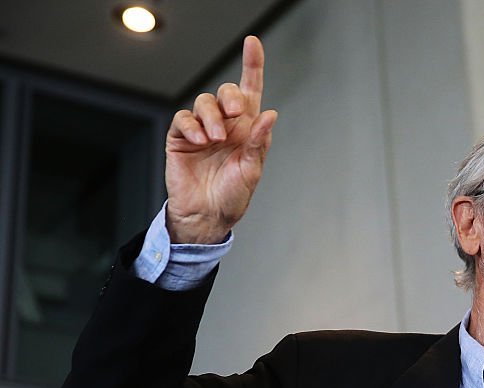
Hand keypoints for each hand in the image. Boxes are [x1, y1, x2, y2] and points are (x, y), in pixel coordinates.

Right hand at [165, 36, 277, 243]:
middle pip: (226, 92)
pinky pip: (183, 120)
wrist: (207, 216)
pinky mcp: (181, 139)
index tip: (252, 43)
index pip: (250, 91)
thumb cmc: (233, 195)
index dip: (252, 66)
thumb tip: (270, 114)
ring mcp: (202, 131)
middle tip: (236, 115)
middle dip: (230, 97)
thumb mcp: (251, 170)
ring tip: (214, 139)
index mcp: (247, 130)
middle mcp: (225, 126)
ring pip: (203, 103)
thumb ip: (259, 142)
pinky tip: (199, 141)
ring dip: (211, 117)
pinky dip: (191, 126)